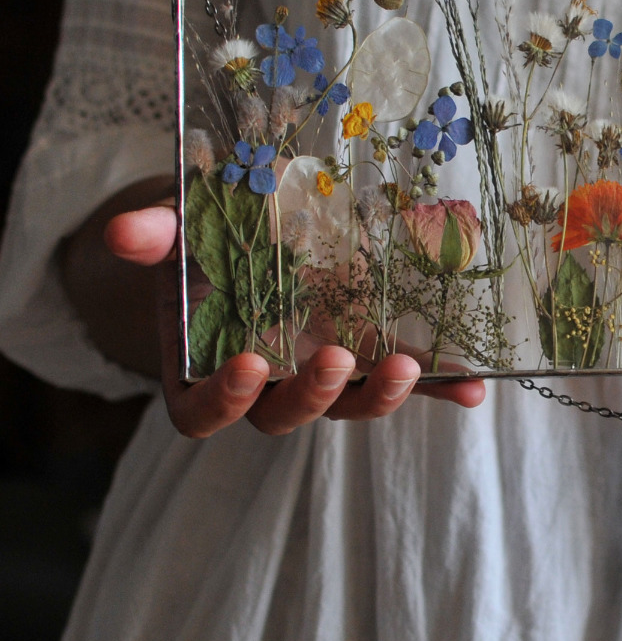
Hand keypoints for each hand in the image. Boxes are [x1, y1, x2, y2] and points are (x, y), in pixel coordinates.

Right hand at [105, 203, 485, 437]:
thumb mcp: (178, 227)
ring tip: (412, 369)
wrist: (242, 226)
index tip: (248, 365)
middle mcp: (265, 379)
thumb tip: (126, 233)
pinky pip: (401, 378)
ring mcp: (319, 369)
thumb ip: (157, 234)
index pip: (202, 413)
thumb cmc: (200, 234)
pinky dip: (438, 386)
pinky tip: (474, 386)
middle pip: (284, 414)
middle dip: (313, 395)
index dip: (222, 401)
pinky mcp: (367, 353)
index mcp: (204, 363)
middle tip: (335, 360)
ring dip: (382, 395)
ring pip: (348, 404)